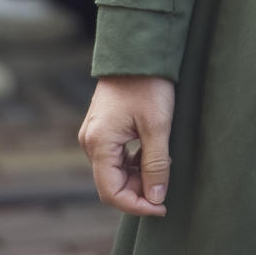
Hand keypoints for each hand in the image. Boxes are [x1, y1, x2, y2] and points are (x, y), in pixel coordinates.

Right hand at [79, 75, 175, 216]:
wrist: (138, 48)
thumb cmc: (148, 83)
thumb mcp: (158, 124)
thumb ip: (156, 164)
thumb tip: (155, 198)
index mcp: (99, 143)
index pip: (111, 192)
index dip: (136, 205)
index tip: (161, 206)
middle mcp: (90, 141)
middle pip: (111, 182)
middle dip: (138, 190)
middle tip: (165, 187)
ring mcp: (94, 133)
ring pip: (114, 169)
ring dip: (136, 176)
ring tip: (162, 168)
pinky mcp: (103, 126)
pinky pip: (115, 155)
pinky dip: (132, 161)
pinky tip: (151, 154)